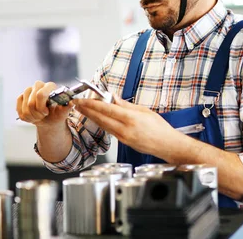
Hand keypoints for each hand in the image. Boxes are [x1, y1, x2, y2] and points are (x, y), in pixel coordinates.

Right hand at [16, 81, 74, 127]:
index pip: (40, 94)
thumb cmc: (57, 114)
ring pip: (25, 107)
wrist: (49, 120)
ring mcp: (28, 91)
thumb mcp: (63, 112)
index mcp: (50, 86)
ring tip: (39, 116)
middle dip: (37, 113)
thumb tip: (71, 102)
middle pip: (31, 102)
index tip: (46, 112)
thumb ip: (67, 107)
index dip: (41, 106)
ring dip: (32, 116)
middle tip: (43, 115)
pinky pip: (19, 109)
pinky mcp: (21, 97)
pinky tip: (32, 116)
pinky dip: (26, 117)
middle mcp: (38, 85)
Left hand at [73, 96, 188, 157]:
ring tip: (82, 109)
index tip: (81, 99)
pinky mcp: (123, 142)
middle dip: (86, 110)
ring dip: (91, 116)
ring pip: (102, 125)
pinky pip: (108, 131)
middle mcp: (125, 129)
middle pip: (100, 118)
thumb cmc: (160, 128)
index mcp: (131, 119)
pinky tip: (95, 118)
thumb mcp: (144, 111)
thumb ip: (126, 105)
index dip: (91, 103)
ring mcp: (123, 137)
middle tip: (76, 103)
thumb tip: (113, 97)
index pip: (106, 109)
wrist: (167, 146)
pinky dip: (100, 123)